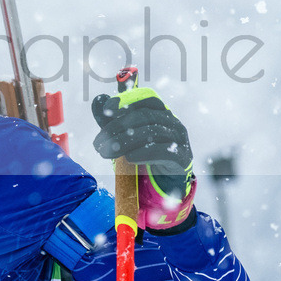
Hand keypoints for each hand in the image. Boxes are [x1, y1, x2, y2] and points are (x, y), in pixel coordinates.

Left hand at [92, 88, 195, 231]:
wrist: (163, 182)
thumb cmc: (142, 153)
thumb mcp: (122, 135)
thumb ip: (109, 118)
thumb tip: (98, 100)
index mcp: (160, 112)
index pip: (147, 98)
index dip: (127, 101)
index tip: (106, 110)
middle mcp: (173, 122)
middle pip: (144, 116)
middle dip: (116, 127)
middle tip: (98, 143)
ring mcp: (180, 139)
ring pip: (151, 132)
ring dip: (123, 142)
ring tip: (105, 152)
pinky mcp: (182, 157)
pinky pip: (164, 151)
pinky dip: (144, 153)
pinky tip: (129, 158)